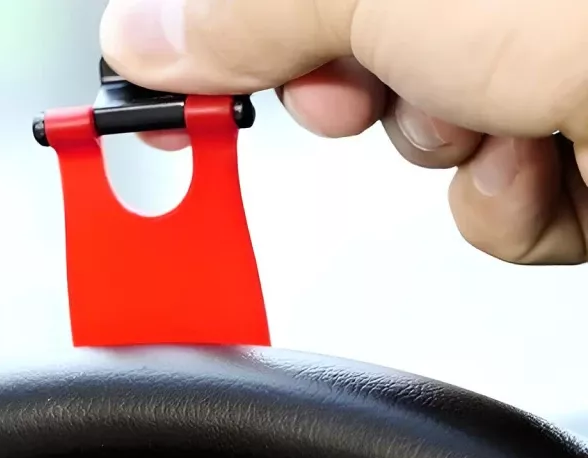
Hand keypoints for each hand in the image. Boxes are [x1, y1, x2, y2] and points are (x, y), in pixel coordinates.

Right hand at [100, 0, 587, 264]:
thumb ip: (261, 9)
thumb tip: (145, 31)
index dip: (229, 24)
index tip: (172, 72)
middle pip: (365, 40)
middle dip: (361, 83)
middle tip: (360, 88)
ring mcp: (555, 50)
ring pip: (442, 127)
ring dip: (456, 152)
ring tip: (510, 126)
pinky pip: (516, 189)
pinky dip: (523, 203)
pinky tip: (562, 168)